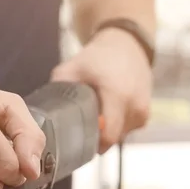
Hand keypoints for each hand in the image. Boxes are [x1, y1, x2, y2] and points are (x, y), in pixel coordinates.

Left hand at [51, 28, 152, 152]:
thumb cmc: (99, 56)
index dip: (92, 143)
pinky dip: (117, 124)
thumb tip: (43, 112)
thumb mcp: (73, 68)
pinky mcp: (146, 114)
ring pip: (120, 136)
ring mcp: (143, 111)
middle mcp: (135, 106)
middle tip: (83, 125)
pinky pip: (128, 129)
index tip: (78, 140)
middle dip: (97, 136)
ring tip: (97, 112)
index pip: (108, 136)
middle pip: (112, 138)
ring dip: (107, 129)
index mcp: (117, 95)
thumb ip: (58, 89)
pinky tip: (109, 110)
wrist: (127, 45)